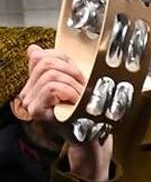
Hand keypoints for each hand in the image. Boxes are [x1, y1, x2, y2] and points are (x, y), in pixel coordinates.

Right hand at [18, 45, 110, 179]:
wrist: (91, 132)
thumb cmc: (84, 107)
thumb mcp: (73, 81)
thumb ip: (56, 65)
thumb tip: (33, 49)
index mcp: (35, 82)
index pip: (39, 56)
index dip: (63, 59)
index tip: (78, 74)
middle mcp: (28, 92)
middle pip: (46, 63)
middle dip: (72, 71)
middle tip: (83, 86)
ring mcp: (31, 102)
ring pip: (51, 75)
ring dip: (74, 85)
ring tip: (80, 97)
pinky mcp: (37, 111)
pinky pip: (53, 88)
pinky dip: (71, 92)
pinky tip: (76, 102)